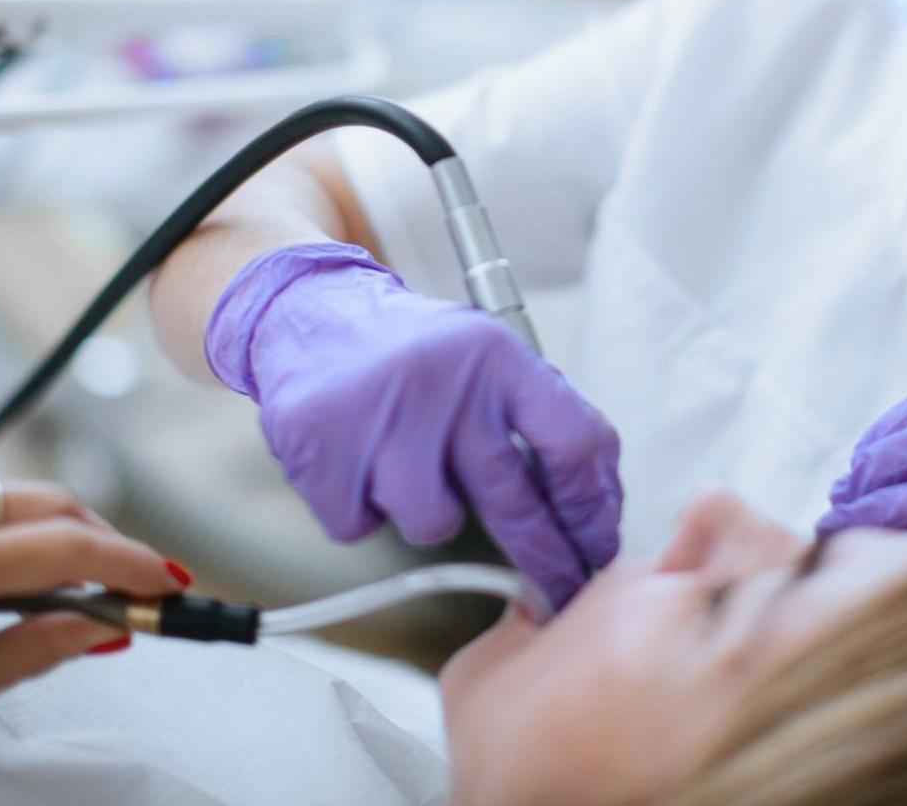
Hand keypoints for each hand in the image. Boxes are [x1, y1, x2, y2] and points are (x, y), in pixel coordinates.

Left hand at [0, 475, 185, 792]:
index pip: (60, 549)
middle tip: (135, 583)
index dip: (130, 563)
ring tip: (65, 587)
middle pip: (46, 504)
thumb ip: (28, 654)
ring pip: (3, 496)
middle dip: (102, 541)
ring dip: (46, 534)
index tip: (168, 582)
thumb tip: (104, 632)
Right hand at [205, 242, 621, 607]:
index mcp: (496, 356)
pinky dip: (361, 509)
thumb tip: (598, 506)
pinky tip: (356, 463)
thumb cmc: (412, 352)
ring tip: (406, 465)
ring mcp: (379, 416)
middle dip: (545, 561)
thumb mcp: (486, 357)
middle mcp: (443, 383)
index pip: (574, 442)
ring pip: (433, 524)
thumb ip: (541, 417)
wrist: (308, 313)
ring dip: (427, 513)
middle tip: (556, 592)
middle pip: (515, 502)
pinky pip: (361, 526)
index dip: (593, 510)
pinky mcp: (322, 448)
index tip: (596, 548)